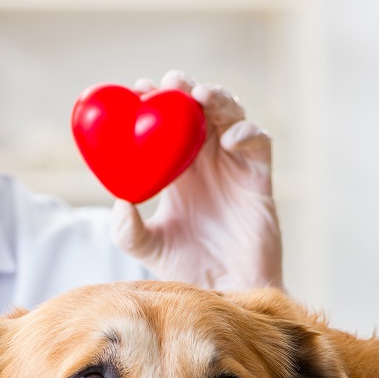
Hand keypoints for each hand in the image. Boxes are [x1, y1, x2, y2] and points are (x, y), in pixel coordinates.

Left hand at [111, 70, 281, 291]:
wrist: (226, 292)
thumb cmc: (186, 269)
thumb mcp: (147, 248)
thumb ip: (127, 229)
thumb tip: (119, 200)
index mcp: (177, 168)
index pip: (165, 122)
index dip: (154, 101)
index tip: (138, 89)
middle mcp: (206, 161)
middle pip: (199, 108)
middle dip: (186, 89)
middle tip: (171, 85)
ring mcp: (234, 166)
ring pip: (232, 115)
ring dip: (219, 99)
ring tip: (201, 98)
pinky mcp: (260, 179)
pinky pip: (259, 143)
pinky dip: (247, 134)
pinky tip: (230, 140)